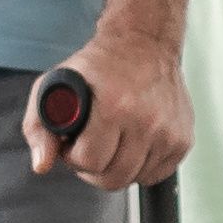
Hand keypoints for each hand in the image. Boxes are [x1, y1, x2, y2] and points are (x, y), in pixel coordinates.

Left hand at [34, 30, 184, 189]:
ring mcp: (169, 132)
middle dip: (94, 168)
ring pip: (135, 179)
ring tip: (111, 141)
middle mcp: (147, 121)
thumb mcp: (52, 86)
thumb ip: (38, 129)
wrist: (144, 43)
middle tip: (90, 146)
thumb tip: (42, 165)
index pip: (90, 162)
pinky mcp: (183, 139)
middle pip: (113, 178)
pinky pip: (156, 174)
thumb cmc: (97, 67)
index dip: (74, 157)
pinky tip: (131, 143)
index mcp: (115, 107)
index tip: (73, 142)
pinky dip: (140, 166)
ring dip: (117, 167)